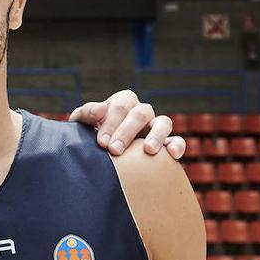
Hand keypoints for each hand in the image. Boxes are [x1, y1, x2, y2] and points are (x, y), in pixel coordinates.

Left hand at [69, 90, 185, 157]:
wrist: (97, 156)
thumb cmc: (89, 135)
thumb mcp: (82, 123)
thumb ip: (87, 113)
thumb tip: (99, 110)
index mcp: (123, 103)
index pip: (121, 104)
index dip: (112, 121)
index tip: (102, 142)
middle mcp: (141, 112)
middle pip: (141, 113)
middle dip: (127, 131)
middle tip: (114, 150)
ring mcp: (155, 127)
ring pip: (164, 123)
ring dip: (156, 135)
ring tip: (148, 150)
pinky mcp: (165, 144)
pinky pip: (176, 141)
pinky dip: (177, 145)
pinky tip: (172, 155)